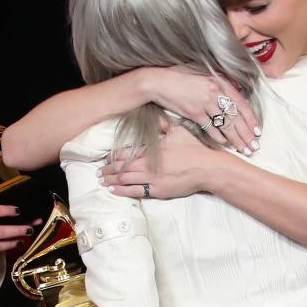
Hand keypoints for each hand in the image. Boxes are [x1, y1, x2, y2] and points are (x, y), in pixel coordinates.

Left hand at [98, 125, 220, 198]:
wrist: (207, 169)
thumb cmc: (194, 149)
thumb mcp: (178, 131)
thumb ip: (163, 123)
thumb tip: (155, 114)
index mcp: (150, 150)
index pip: (125, 153)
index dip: (113, 156)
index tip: (105, 157)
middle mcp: (148, 165)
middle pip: (121, 168)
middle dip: (108, 170)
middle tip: (99, 171)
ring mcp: (152, 180)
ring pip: (125, 181)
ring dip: (112, 181)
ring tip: (102, 181)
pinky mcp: (158, 191)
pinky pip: (136, 192)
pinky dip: (123, 192)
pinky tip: (114, 191)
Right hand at [145, 66, 259, 154]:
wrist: (159, 82)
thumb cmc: (179, 78)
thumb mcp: (202, 76)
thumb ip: (217, 86)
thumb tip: (229, 98)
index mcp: (220, 82)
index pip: (242, 103)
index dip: (252, 119)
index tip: (258, 131)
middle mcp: (215, 92)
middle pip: (236, 117)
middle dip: (247, 134)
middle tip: (254, 146)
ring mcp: (205, 103)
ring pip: (226, 124)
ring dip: (236, 139)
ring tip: (244, 149)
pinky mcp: (194, 112)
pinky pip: (210, 128)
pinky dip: (218, 137)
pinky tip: (225, 144)